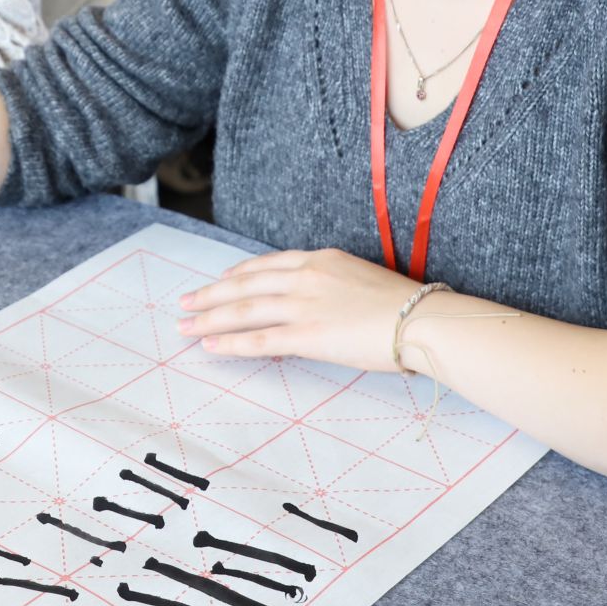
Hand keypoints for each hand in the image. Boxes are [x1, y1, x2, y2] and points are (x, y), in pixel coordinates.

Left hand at [177, 246, 422, 370]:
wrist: (422, 320)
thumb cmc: (404, 305)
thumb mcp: (360, 278)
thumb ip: (331, 283)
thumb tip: (315, 301)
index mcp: (320, 259)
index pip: (267, 264)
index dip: (237, 274)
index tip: (220, 280)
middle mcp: (305, 277)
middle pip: (245, 285)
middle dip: (210, 295)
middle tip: (184, 303)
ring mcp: (304, 305)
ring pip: (244, 310)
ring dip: (209, 318)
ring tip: (185, 326)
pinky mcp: (306, 335)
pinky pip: (259, 339)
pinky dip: (230, 342)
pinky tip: (211, 345)